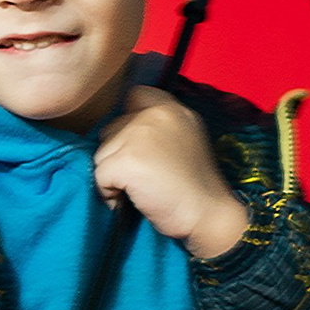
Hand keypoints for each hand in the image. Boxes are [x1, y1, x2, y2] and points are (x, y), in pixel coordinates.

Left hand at [92, 86, 250, 261]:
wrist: (209, 214)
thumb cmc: (197, 186)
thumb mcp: (188, 139)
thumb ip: (161, 127)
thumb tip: (126, 133)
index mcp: (172, 108)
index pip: (135, 95)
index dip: (129, 122)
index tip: (139, 148)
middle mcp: (154, 115)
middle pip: (112, 129)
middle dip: (119, 153)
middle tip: (143, 176)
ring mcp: (138, 136)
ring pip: (103, 152)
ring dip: (113, 174)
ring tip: (139, 189)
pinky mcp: (126, 161)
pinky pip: (100, 175)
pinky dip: (109, 193)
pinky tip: (129, 201)